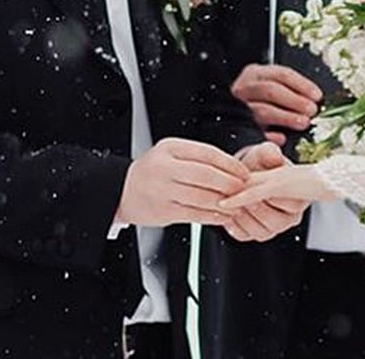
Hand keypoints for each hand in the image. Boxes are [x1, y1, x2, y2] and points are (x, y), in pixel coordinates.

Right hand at [115, 137, 249, 226]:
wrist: (120, 190)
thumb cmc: (152, 172)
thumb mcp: (171, 154)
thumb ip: (198, 158)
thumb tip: (233, 169)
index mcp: (170, 148)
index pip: (208, 154)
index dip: (230, 164)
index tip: (244, 172)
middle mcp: (165, 167)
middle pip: (207, 175)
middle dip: (230, 183)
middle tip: (244, 188)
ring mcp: (162, 190)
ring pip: (202, 197)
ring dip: (224, 202)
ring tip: (237, 204)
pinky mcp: (163, 211)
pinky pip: (194, 215)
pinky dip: (212, 216)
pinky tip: (222, 216)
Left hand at [219, 142, 309, 242]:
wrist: (246, 174)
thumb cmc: (260, 165)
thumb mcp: (265, 153)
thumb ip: (270, 153)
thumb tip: (275, 157)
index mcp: (298, 198)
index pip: (289, 202)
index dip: (268, 196)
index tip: (251, 189)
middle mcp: (289, 217)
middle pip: (276, 222)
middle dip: (255, 208)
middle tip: (239, 197)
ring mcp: (273, 228)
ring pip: (261, 232)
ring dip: (244, 218)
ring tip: (231, 203)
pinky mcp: (256, 233)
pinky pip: (246, 236)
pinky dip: (234, 226)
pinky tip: (227, 212)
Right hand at [231, 64, 322, 144]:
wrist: (227, 110)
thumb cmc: (259, 97)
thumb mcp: (271, 84)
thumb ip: (289, 90)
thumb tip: (314, 101)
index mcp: (256, 73)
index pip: (282, 74)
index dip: (303, 85)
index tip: (317, 96)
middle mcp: (245, 87)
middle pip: (271, 90)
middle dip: (295, 100)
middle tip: (312, 110)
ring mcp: (238, 107)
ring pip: (263, 111)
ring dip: (286, 117)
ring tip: (303, 123)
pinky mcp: (236, 126)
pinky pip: (253, 131)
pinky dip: (269, 135)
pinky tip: (282, 138)